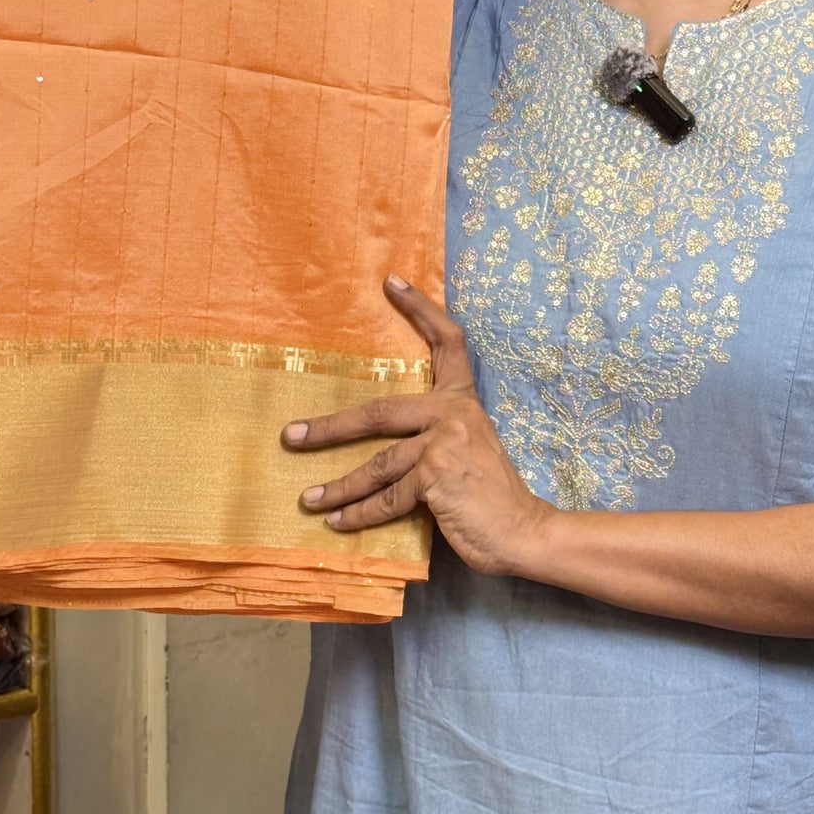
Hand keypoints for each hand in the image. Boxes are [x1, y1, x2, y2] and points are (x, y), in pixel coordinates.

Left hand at [283, 277, 555, 578]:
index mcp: (463, 402)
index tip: (391, 282)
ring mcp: (445, 443)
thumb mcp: (468, 452)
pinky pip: (387, 497)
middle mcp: (454, 414)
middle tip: (290, 436)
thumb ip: (434, 439)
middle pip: (379, 411)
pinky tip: (339, 523)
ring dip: (338, 488)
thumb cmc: (490, 497)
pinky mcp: (436, 475)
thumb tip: (381, 450)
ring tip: (309, 500)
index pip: (448, 342)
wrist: (523, 531)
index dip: (421, 308)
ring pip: (376, 464)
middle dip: (329, 427)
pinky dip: (359, 514)